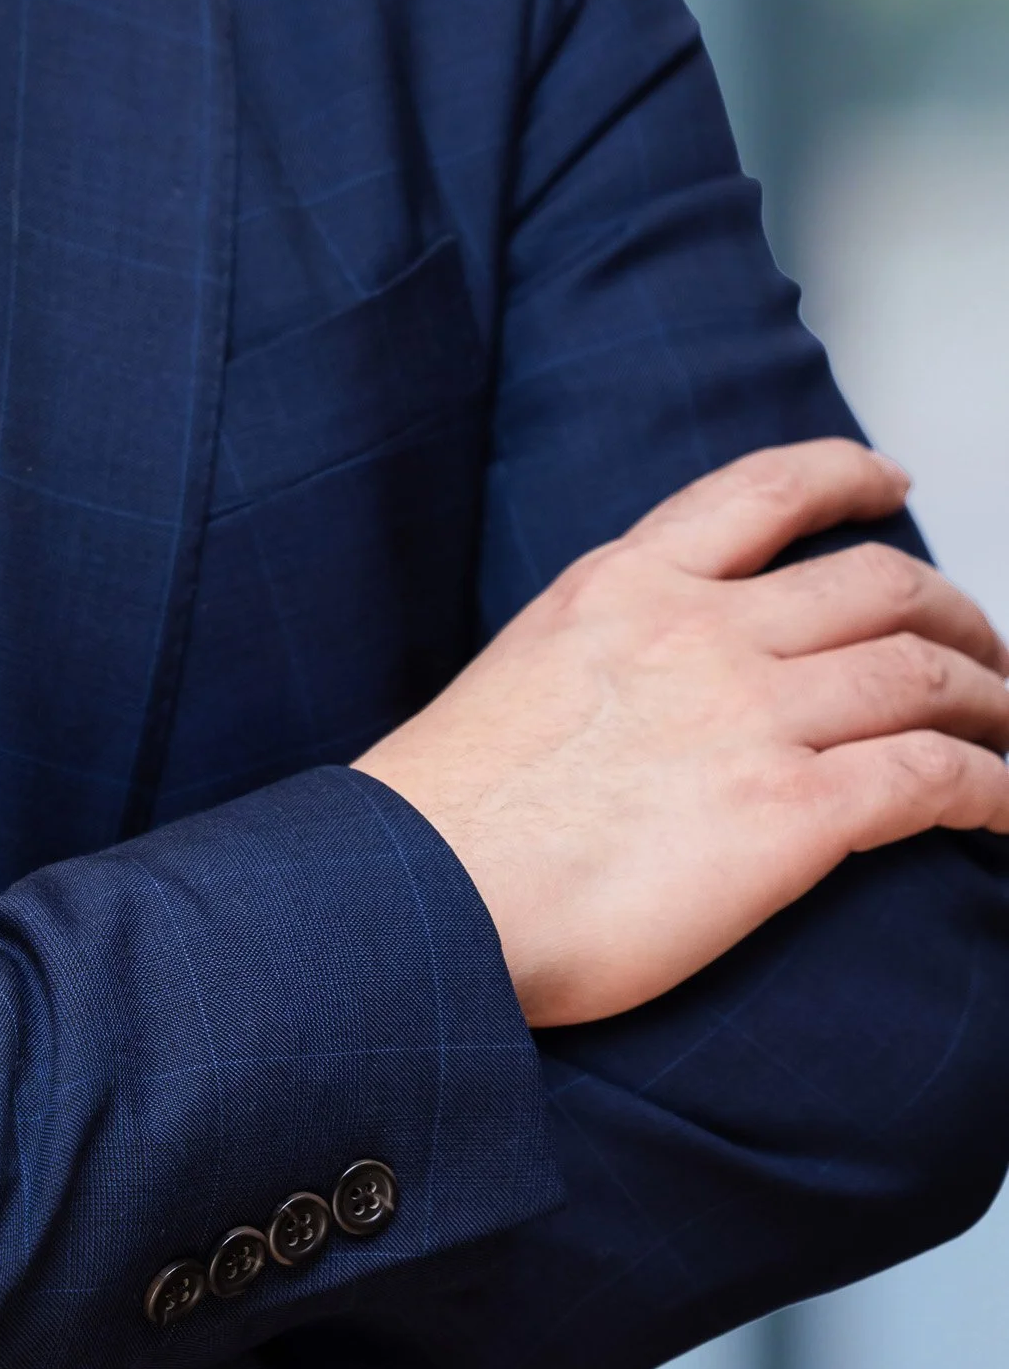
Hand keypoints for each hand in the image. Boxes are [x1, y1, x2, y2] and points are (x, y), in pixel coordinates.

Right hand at [358, 439, 1008, 1027]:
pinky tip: (1008, 811)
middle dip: (959, 616)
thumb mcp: (521, 672)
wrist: (418, 891)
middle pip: (881, 585)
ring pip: (926, 672)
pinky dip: (996, 788)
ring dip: (995, 702)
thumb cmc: (444, 815)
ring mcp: (748, 716)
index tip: (891, 484)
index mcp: (624, 587)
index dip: (846, 478)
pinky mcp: (788, 813)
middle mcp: (697, 630)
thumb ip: (603, 652)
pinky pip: (935, 778)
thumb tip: (648, 692)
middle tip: (985, 656)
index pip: (762, 491)